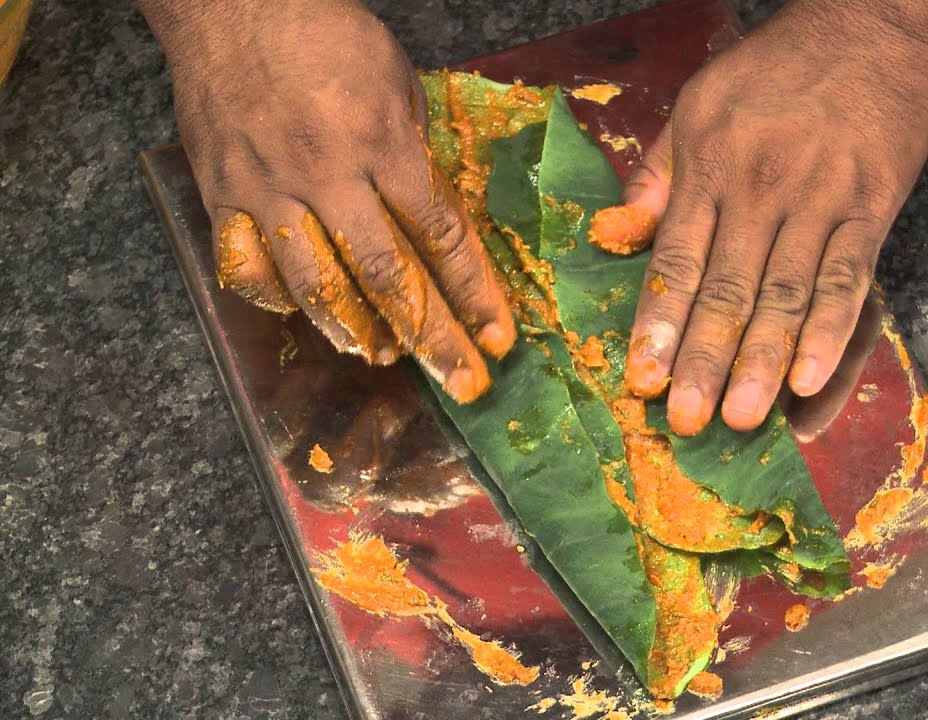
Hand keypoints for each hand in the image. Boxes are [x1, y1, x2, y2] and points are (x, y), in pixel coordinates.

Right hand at [141, 0, 514, 402]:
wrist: (233, 3)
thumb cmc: (325, 35)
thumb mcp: (397, 83)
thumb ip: (416, 156)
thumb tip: (440, 226)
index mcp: (380, 142)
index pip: (440, 237)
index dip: (474, 295)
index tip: (497, 339)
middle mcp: (325, 173)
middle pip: (387, 276)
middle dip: (432, 338)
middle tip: (462, 382)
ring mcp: (267, 188)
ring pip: (314, 286)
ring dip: (356, 333)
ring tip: (385, 356)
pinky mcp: (220, 194)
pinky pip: (246, 268)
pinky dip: (279, 301)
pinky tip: (307, 315)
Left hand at [622, 0, 927, 433]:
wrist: (866, 27)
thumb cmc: (773, 70)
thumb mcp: (698, 104)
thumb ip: (659, 174)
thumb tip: (617, 233)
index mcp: (710, 168)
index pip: (678, 261)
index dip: (658, 324)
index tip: (641, 379)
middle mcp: (761, 190)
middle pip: (728, 290)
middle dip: (705, 361)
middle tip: (688, 421)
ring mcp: (820, 200)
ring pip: (786, 295)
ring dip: (764, 363)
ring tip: (744, 419)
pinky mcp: (871, 207)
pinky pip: (848, 279)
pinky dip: (829, 332)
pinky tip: (811, 380)